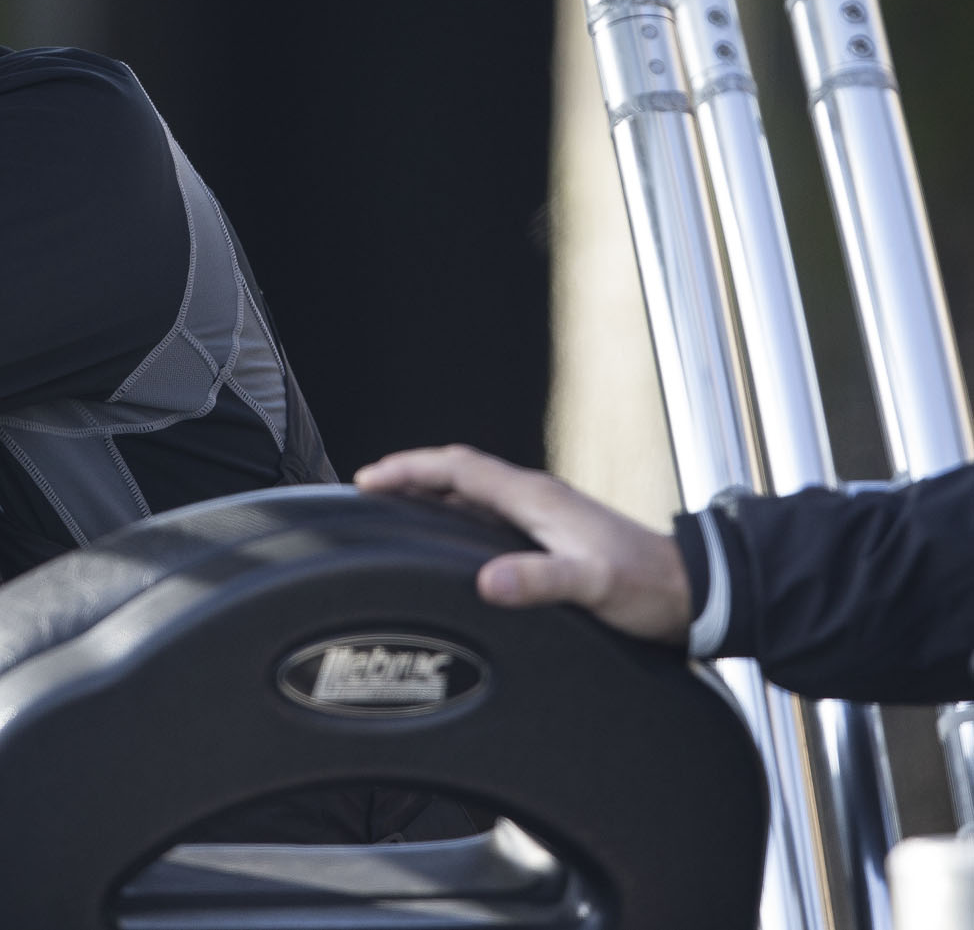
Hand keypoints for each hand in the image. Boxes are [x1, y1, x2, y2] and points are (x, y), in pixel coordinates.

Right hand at [354, 444, 691, 643]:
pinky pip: (489, 512)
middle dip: (410, 474)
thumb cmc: (648, 587)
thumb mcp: (592, 585)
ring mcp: (544, 515)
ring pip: (473, 491)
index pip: (457, 469)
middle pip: (458, 472)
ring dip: (432, 492)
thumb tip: (488, 581)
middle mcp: (536, 499)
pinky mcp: (552, 534)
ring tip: (397, 507)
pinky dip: (457, 514)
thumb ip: (540, 581)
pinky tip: (451, 538)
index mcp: (536, 499)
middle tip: (370, 489)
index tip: (369, 480)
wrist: (693, 592)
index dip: (408, 470)